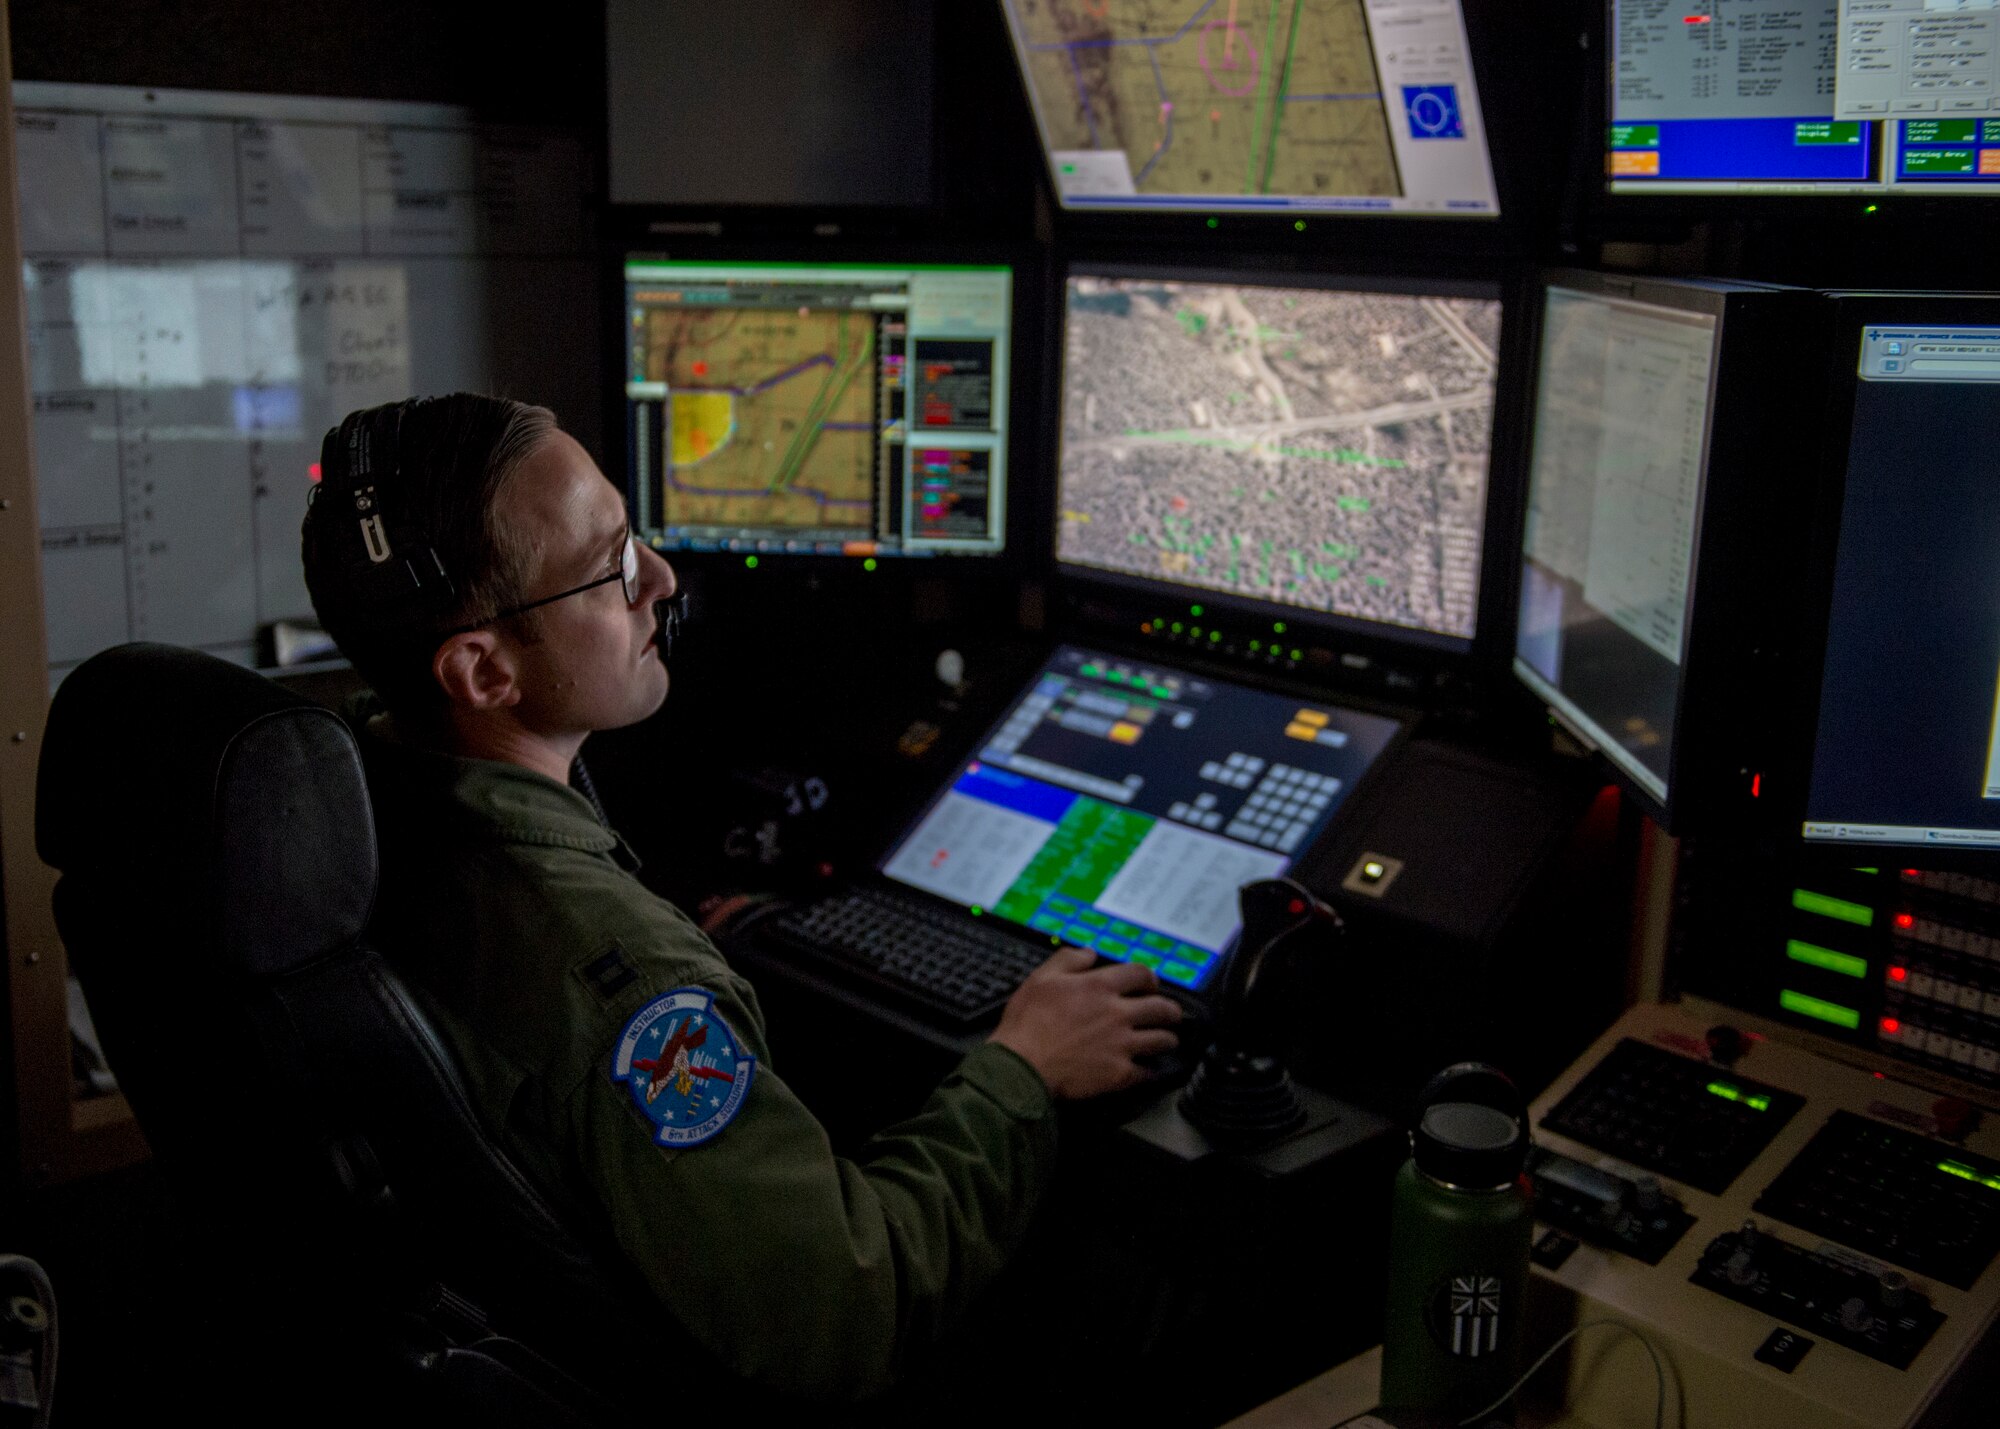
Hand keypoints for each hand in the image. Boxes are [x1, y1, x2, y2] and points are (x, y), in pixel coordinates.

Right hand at [989, 948, 1184, 1099]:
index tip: (1150, 985)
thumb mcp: (1040, 979)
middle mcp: (1118, 1014)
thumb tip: (1089, 953)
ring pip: (1162, 1040)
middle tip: (1170, 1014)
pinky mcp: (1119, 1073)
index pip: (1141, 974)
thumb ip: (1068, 960)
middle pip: (1161, 1008)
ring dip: (1167, 1038)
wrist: (1021, 1067)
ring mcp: (1122, 1045)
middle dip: (1170, 1010)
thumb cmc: (1027, 1024)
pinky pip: (1146, 1071)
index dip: (1150, 978)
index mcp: (1099, 987)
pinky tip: (1145, 1069)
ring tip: (1167, 1040)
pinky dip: (1148, 1070)